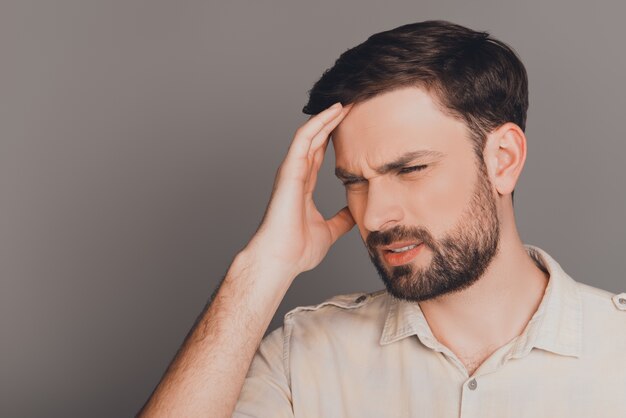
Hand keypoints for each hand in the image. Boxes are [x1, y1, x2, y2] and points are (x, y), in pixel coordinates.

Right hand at [245, 102, 354, 277]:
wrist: (281, 260)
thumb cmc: (297, 250)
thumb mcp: (330, 231)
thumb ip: (341, 220)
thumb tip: (355, 214)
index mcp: (303, 187)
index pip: (320, 155)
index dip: (333, 138)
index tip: (352, 126)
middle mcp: (296, 175)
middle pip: (315, 140)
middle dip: (332, 122)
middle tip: (351, 106)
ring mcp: (291, 171)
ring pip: (309, 135)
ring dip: (326, 117)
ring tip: (345, 103)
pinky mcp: (288, 171)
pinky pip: (302, 140)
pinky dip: (317, 124)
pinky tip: (332, 112)